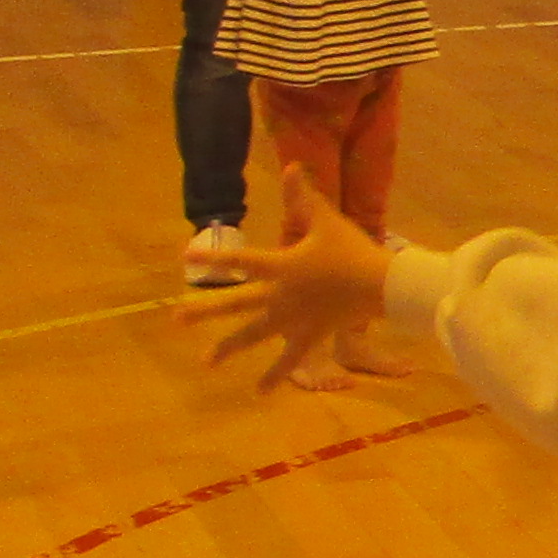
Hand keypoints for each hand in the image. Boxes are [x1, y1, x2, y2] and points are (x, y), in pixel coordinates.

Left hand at [178, 170, 398, 393]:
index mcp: (281, 266)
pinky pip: (289, 359)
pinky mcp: (309, 335)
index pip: (240, 260)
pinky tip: (258, 391)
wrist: (382, 286)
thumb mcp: (328, 221)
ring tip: (206, 362)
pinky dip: (274, 376)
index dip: (212, 258)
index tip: (185, 260)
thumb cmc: (353, 251)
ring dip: (229, 348)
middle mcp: (279, 295)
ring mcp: (292, 319)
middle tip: (176, 319)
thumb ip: (305, 197)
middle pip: (236, 304)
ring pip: (254, 335)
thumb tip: (290, 166)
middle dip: (204, 311)